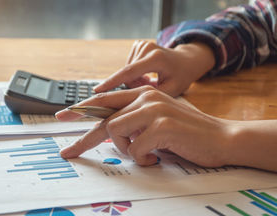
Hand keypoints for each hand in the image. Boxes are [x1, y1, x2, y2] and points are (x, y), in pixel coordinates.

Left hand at [56, 87, 232, 166]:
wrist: (222, 139)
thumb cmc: (185, 135)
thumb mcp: (155, 124)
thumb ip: (134, 123)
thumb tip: (107, 133)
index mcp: (143, 93)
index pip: (105, 101)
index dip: (82, 110)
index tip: (62, 118)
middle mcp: (145, 96)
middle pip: (103, 119)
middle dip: (83, 140)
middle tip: (67, 153)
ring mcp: (153, 108)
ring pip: (116, 132)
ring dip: (126, 150)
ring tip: (147, 154)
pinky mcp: (161, 124)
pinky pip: (135, 148)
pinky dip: (143, 159)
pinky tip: (158, 158)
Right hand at [94, 41, 215, 96]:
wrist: (186, 60)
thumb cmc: (180, 77)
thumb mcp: (171, 91)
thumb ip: (149, 97)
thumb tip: (127, 103)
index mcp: (156, 58)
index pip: (129, 72)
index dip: (112, 82)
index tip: (97, 90)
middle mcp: (147, 47)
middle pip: (127, 75)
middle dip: (134, 86)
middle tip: (150, 87)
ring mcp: (141, 44)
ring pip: (126, 73)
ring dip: (135, 80)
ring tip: (150, 79)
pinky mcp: (137, 45)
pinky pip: (128, 67)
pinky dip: (135, 74)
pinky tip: (146, 73)